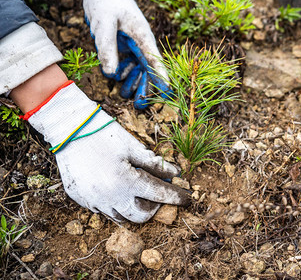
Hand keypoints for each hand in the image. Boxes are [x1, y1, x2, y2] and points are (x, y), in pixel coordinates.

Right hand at [20, 79, 189, 222]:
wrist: (68, 128)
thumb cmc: (104, 134)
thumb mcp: (133, 147)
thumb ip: (155, 164)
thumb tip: (175, 173)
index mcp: (126, 182)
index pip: (160, 195)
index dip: (176, 197)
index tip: (187, 198)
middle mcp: (110, 197)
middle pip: (140, 216)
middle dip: (153, 207)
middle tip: (156, 193)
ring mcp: (93, 201)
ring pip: (120, 217)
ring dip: (133, 207)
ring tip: (136, 191)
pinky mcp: (81, 199)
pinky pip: (103, 210)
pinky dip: (114, 203)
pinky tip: (116, 188)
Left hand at [81, 0, 169, 108]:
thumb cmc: (105, 1)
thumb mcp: (104, 23)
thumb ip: (107, 48)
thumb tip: (111, 75)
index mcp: (143, 36)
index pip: (155, 61)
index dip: (161, 78)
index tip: (167, 93)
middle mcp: (140, 43)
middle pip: (148, 70)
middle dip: (146, 88)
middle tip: (140, 106)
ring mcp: (132, 44)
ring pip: (137, 69)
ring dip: (132, 83)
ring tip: (125, 95)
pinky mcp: (122, 45)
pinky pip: (125, 64)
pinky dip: (121, 73)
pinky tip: (116, 78)